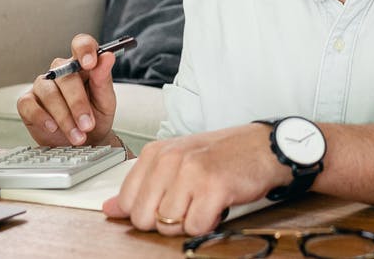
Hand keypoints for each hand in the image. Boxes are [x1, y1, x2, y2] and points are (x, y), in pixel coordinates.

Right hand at [17, 33, 117, 146]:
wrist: (86, 142)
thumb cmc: (96, 117)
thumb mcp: (106, 101)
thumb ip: (104, 79)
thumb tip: (107, 57)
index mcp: (81, 65)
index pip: (81, 44)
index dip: (84, 50)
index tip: (90, 63)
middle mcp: (60, 71)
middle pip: (65, 76)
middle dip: (77, 103)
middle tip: (88, 124)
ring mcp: (42, 86)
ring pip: (49, 93)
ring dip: (64, 117)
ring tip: (77, 135)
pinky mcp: (28, 102)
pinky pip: (29, 104)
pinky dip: (42, 117)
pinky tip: (53, 127)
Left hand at [101, 124, 290, 235]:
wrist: (263, 147)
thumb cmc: (221, 155)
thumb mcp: (176, 163)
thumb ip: (141, 186)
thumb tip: (109, 208)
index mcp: (155, 152)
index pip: (127, 201)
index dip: (148, 212)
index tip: (167, 203)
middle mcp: (169, 159)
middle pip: (144, 218)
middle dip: (166, 221)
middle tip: (188, 204)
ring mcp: (190, 172)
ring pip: (168, 225)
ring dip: (188, 221)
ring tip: (203, 202)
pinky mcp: (212, 187)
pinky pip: (194, 227)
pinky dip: (207, 223)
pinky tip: (216, 205)